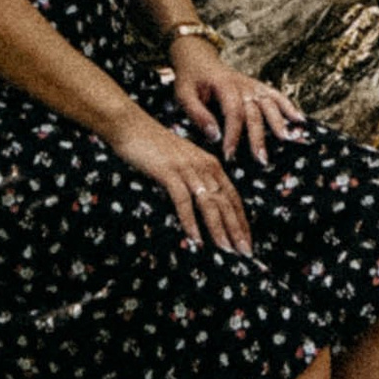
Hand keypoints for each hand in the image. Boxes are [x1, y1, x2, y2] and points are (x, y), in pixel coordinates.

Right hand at [110, 108, 253, 251]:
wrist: (131, 125)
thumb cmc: (154, 147)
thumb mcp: (183, 162)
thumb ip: (196, 180)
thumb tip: (205, 206)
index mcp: (210, 164)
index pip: (233, 197)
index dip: (242, 221)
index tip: (247, 241)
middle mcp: (204, 165)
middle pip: (226, 202)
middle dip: (237, 229)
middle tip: (245, 252)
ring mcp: (187, 168)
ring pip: (209, 203)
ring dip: (219, 229)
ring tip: (227, 250)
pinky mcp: (169, 172)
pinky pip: (184, 201)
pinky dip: (191, 222)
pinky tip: (196, 239)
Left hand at [174, 53, 303, 164]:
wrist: (198, 58)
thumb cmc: (190, 79)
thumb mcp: (183, 95)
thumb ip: (197, 114)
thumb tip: (214, 136)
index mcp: (224, 86)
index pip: (233, 112)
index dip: (233, 134)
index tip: (230, 155)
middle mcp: (242, 85)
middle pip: (254, 112)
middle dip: (258, 137)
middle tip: (261, 160)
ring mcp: (252, 85)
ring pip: (269, 104)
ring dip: (279, 122)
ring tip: (287, 140)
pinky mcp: (258, 87)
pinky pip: (276, 96)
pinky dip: (289, 106)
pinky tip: (300, 120)